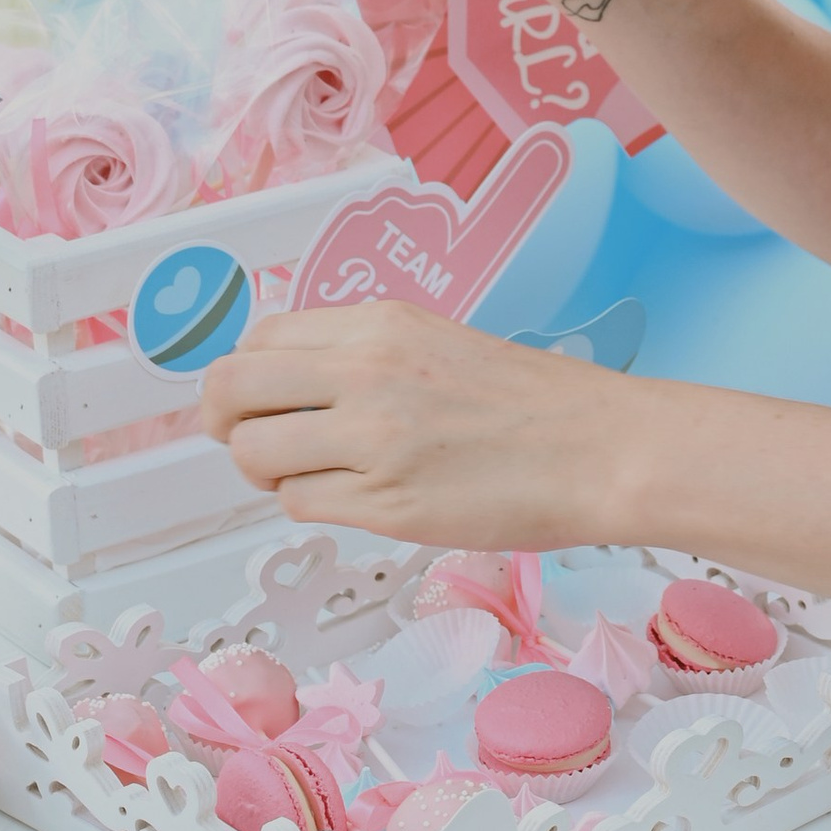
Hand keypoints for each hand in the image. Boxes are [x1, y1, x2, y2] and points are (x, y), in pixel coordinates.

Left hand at [199, 300, 629, 548]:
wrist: (605, 450)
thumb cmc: (543, 406)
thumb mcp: (441, 344)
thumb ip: (365, 356)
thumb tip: (292, 387)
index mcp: (380, 325)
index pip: (259, 340)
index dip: (244, 376)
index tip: (252, 398)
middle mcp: (366, 373)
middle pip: (232, 392)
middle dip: (225, 422)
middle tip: (246, 440)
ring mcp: (373, 440)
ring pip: (256, 454)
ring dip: (268, 470)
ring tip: (314, 475)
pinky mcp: (386, 504)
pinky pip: (302, 504)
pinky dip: (313, 505)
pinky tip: (356, 498)